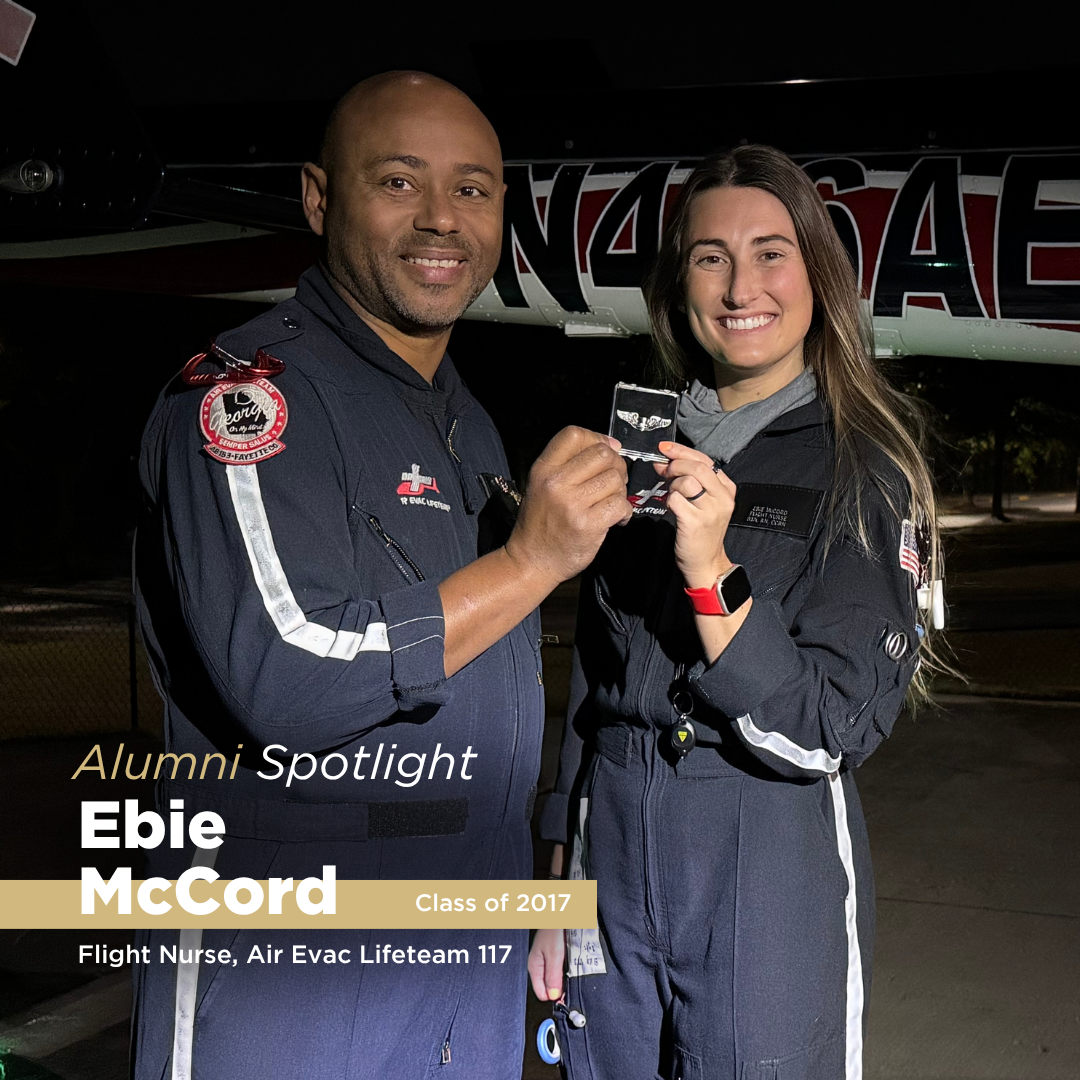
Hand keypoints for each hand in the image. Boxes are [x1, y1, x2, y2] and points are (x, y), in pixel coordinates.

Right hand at [506, 427, 631, 587]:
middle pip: (602, 454)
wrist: (531, 561)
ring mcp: (572, 504)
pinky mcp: (588, 525)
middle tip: (613, 480)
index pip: (574, 434)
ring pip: (615, 480)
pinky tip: (616, 518)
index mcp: (543, 469)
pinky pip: (620, 505)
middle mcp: (556, 483)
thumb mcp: (541, 485)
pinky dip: (625, 511)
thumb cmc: (540, 523)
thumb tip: (611, 445)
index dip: (597, 438)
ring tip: (610, 502)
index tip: (606, 451)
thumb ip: (569, 463)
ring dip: (620, 491)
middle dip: (616, 465)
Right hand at [528, 928, 565, 1001]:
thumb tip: (553, 996)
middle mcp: (538, 966)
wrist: (557, 915)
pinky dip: (564, 971)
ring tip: (568, 970)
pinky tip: (568, 964)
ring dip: (562, 979)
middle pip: (547, 988)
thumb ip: (553, 976)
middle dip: (558, 987)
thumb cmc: (552, 930)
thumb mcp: (554, 955)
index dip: (553, 996)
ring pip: (553, 980)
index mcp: (534, 967)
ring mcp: (545, 961)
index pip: (541, 994)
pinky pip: (557, 971)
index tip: (564, 995)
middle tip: (567, 980)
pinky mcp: (552, 957)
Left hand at [655, 441, 736, 588]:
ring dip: (672, 486)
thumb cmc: (702, 531)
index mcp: (727, 489)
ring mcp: (711, 510)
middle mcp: (723, 498)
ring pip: (686, 481)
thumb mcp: (705, 503)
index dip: (682, 451)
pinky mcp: (696, 522)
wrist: (706, 562)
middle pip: (697, 467)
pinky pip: (676, 500)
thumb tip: (665, 461)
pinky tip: (672, 509)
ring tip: (673, 497)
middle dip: (675, 465)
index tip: (665, 449)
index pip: (705, 460)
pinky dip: (669, 501)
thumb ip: (691, 480)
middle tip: (663, 471)